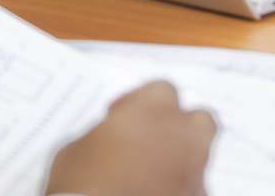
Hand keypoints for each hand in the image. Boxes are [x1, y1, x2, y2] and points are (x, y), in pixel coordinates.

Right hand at [45, 82, 216, 195]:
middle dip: (180, 128)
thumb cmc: (82, 185)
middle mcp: (183, 137)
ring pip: (200, 158)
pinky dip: (178, 191)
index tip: (119, 118)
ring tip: (149, 176)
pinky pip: (193, 191)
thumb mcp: (74, 151)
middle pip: (200, 119)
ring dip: (181, 161)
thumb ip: (101, 136)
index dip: (139, 102)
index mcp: (153, 111)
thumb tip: (104, 143)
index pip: (162, 89)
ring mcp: (195, 173)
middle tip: (150, 142)